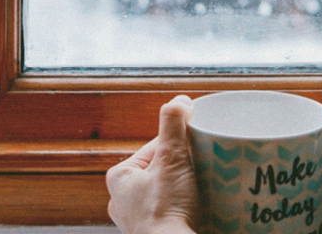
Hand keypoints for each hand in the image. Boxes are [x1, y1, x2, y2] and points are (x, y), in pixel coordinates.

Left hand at [106, 94, 199, 233]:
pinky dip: (184, 209)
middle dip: (181, 167)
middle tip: (200, 167)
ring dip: (183, 188)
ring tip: (203, 187)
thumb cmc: (165, 210)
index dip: (177, 143)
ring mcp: (137, 222)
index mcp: (119, 178)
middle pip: (160, 170)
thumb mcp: (171, 158)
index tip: (195, 146)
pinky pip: (170, 214)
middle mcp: (122, 202)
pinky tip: (198, 209)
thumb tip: (179, 100)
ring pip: (165, 192)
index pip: (153, 147)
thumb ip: (172, 124)